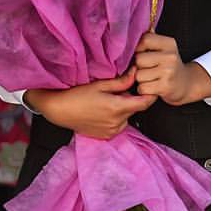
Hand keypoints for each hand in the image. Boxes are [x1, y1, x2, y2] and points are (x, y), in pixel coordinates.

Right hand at [26, 68, 155, 139]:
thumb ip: (121, 82)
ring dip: (122, 110)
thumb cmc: (77, 95)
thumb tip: (136, 74)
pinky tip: (102, 112)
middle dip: (130, 100)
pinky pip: (118, 125)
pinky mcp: (107, 136)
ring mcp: (112, 131)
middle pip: (134, 109)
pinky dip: (115, 118)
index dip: (151, 95)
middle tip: (115, 92)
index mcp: (118, 108)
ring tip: (105, 102)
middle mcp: (117, 122)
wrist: (59, 110)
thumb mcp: (100, 85)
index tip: (151, 89)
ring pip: (127, 117)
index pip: (144, 103)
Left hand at [134, 32, 210, 105]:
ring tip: (152, 78)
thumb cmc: (168, 65)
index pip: (144, 39)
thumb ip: (150, 39)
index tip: (143, 54)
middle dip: (139, 66)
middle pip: (139, 59)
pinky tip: (153, 87)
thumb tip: (134, 27)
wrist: (186, 84)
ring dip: (141, 79)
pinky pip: (143, 88)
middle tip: (149, 69)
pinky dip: (144, 90)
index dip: (138, 48)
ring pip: (138, 75)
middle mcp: (171, 56)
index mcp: (169, 44)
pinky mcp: (166, 87)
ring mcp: (169, 72)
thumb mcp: (163, 48)